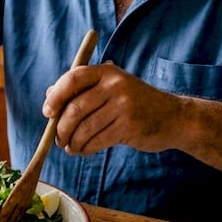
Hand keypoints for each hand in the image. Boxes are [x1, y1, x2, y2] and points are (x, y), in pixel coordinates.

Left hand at [42, 63, 180, 155]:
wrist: (173, 117)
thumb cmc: (136, 103)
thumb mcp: (112, 88)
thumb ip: (82, 89)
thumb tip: (49, 96)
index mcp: (107, 71)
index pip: (73, 78)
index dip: (56, 96)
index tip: (48, 113)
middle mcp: (115, 85)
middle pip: (75, 108)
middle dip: (61, 128)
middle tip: (58, 139)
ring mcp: (124, 105)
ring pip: (85, 128)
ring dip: (73, 142)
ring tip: (71, 147)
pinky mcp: (130, 126)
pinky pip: (98, 140)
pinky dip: (86, 148)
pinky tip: (85, 150)